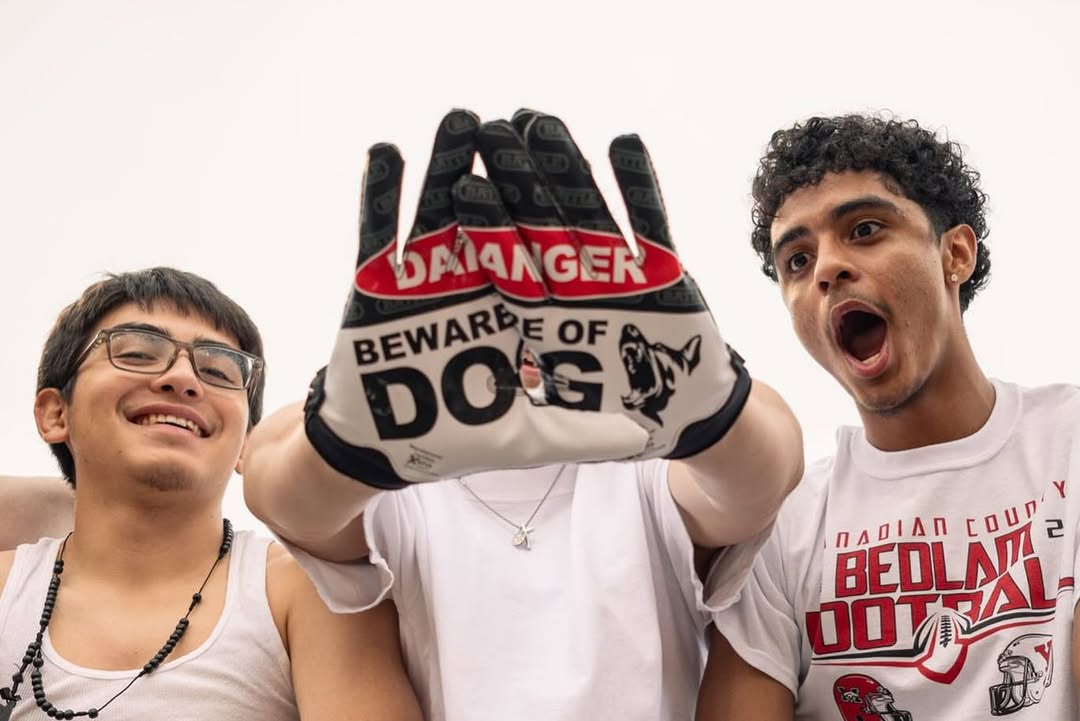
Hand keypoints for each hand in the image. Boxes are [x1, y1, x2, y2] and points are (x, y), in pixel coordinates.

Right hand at [304, 110, 650, 488]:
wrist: (388, 450)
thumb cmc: (460, 445)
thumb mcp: (535, 438)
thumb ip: (585, 432)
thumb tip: (645, 436)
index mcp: (522, 311)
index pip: (551, 251)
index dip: (568, 208)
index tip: (578, 161)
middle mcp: (478, 284)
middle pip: (500, 219)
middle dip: (513, 173)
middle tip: (523, 123)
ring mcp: (427, 279)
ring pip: (441, 212)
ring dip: (449, 167)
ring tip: (460, 119)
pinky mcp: (378, 285)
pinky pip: (378, 232)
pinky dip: (381, 196)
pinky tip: (385, 152)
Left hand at [452, 110, 750, 460]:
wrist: (685, 413)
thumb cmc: (619, 421)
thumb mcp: (564, 428)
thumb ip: (530, 409)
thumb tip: (484, 399)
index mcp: (538, 318)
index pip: (505, 265)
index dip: (485, 227)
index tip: (461, 185)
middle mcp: (570, 287)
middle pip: (535, 224)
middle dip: (512, 179)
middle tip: (488, 130)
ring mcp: (613, 272)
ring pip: (583, 211)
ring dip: (564, 167)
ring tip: (540, 120)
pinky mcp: (659, 265)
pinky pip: (649, 221)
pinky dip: (639, 185)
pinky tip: (624, 142)